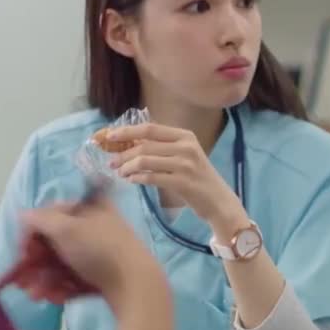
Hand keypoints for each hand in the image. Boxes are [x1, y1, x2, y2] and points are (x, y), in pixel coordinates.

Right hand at [14, 198, 160, 305]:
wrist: (135, 284)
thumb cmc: (99, 249)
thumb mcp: (66, 228)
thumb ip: (41, 220)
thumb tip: (23, 215)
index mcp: (91, 208)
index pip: (53, 213)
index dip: (34, 231)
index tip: (23, 250)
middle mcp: (95, 227)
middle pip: (55, 243)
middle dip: (35, 263)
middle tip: (22, 282)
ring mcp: (99, 253)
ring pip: (62, 264)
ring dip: (44, 279)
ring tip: (35, 295)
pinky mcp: (102, 275)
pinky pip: (74, 279)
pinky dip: (61, 287)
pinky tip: (54, 298)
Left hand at [107, 123, 243, 230]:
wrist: (218, 200)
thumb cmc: (198, 177)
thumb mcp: (185, 155)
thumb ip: (163, 147)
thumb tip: (130, 143)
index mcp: (186, 136)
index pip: (150, 128)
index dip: (127, 131)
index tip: (110, 136)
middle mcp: (186, 147)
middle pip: (144, 145)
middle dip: (123, 153)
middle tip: (111, 161)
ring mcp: (185, 164)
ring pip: (145, 161)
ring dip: (127, 167)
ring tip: (120, 173)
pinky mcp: (182, 182)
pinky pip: (151, 177)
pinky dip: (137, 179)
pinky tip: (132, 181)